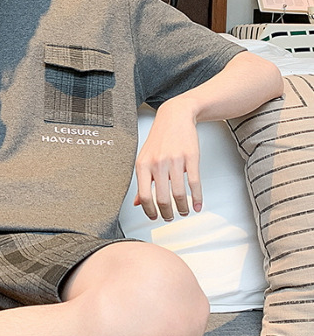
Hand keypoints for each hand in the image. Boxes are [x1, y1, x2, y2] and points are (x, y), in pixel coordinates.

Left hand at [133, 100, 201, 220]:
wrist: (174, 117)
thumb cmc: (159, 139)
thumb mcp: (144, 159)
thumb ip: (142, 182)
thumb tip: (137, 203)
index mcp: (143, 165)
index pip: (144, 196)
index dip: (149, 211)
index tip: (154, 218)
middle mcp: (157, 164)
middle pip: (162, 198)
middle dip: (167, 213)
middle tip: (170, 218)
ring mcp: (175, 161)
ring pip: (179, 194)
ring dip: (182, 208)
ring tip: (183, 212)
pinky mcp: (191, 158)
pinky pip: (194, 184)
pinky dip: (197, 199)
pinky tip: (197, 205)